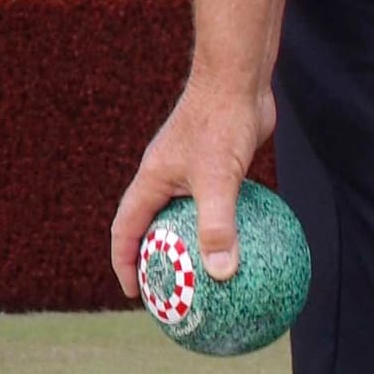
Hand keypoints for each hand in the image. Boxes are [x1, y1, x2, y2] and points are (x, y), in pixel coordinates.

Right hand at [110, 74, 272, 293]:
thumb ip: (217, 226)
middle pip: (152, 226)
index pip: (125, 230)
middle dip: (157, 259)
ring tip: (209, 275)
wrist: (239, 78)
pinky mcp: (218, 163)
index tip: (136, 294)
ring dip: (192, 243)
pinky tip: (248, 243)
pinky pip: (216, 202)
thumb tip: (221, 274)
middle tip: (173, 292)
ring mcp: (191, 169)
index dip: (124, 264)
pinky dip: (224, 224)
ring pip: (185, 215)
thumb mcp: (219, 179)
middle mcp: (166, 176)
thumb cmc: (222, 122)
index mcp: (151, 180)